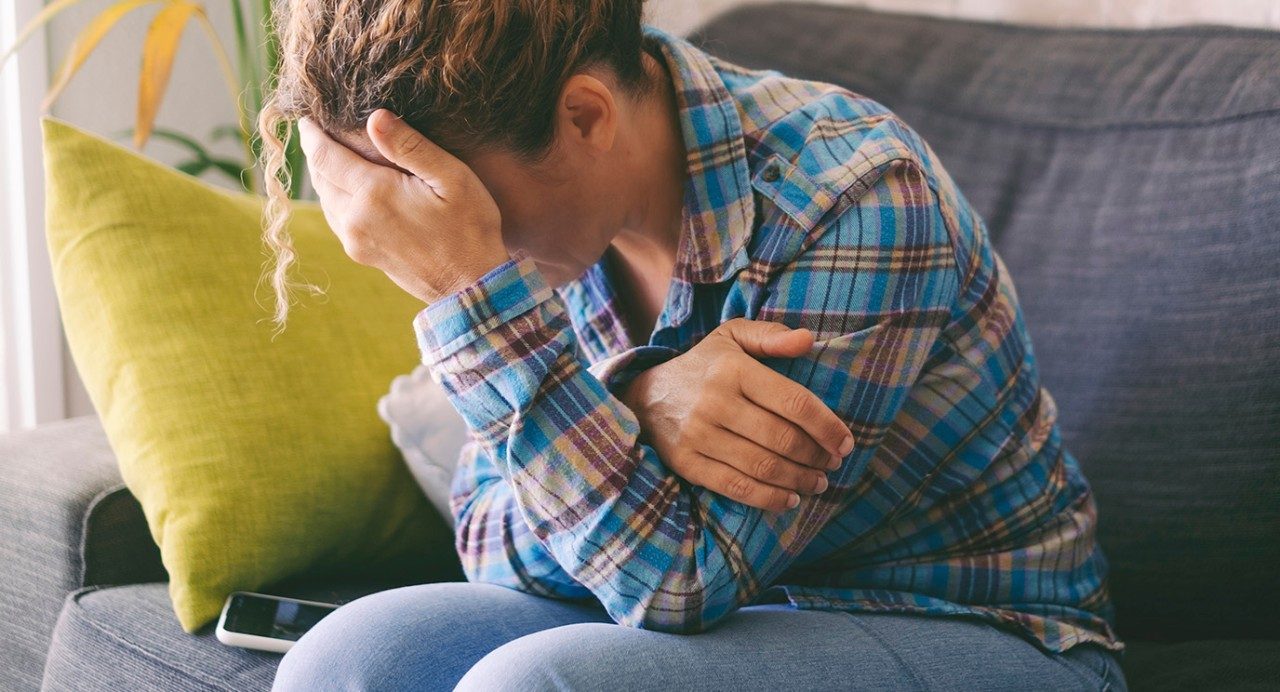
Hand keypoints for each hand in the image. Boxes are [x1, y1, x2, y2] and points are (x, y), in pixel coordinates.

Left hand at [296, 109, 510, 303]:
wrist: (471, 286)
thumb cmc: (469, 228)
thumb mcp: (452, 178)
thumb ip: (411, 146)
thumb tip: (375, 117)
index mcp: (374, 194)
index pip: (325, 156)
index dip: (311, 134)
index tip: (306, 118)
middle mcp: (355, 218)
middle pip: (320, 177)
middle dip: (316, 152)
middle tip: (315, 131)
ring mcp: (355, 240)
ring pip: (325, 199)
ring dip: (324, 176)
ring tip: (329, 156)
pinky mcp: (361, 254)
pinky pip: (335, 219)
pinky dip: (334, 198)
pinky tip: (346, 190)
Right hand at [620, 318, 854, 512]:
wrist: (644, 395)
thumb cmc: (702, 366)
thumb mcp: (731, 338)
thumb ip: (770, 336)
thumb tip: (808, 340)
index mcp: (733, 369)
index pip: (794, 402)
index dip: (827, 426)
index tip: (846, 442)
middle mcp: (715, 402)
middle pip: (782, 438)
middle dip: (816, 456)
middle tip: (833, 464)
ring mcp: (699, 435)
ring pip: (762, 466)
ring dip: (799, 479)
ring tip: (818, 482)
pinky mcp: (687, 462)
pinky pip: (735, 486)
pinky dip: (768, 497)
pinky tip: (789, 498)